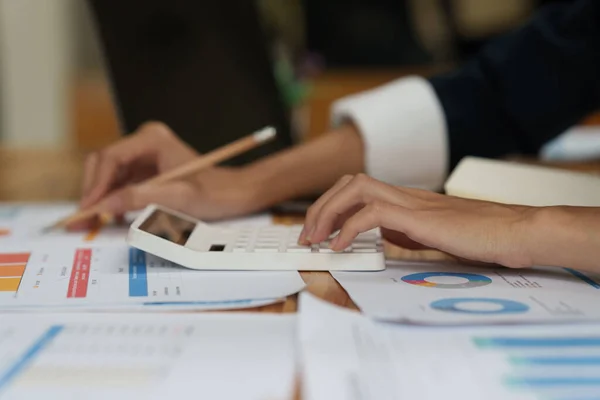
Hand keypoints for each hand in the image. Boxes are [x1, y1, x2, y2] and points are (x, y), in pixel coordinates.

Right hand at [73, 122, 260, 228]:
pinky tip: (111, 216)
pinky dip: (112, 198)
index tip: (88, 208)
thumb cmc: (213, 193)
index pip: (111, 158)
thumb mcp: (178, 198)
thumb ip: (141, 198)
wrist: (233, 193)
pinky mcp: (146, 169)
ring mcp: (144, 155)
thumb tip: (105, 205)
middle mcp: (145, 142)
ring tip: (92, 221)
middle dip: (93, 191)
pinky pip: (120, 182)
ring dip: (100, 197)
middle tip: (82, 219)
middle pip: (104, 164)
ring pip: (109, 174)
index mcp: (152, 139)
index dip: (96, 185)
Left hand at [299, 174, 537, 268]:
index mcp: (406, 199)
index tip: (317, 231)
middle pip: (349, 183)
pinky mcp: (419, 217)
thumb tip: (381, 239)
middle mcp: (405, 194)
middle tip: (306, 235)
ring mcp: (412, 202)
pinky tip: (340, 247)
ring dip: (327, 212)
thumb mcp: (432, 234)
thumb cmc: (480, 236)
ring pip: (355, 188)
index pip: (358, 188)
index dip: (331, 205)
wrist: (515, 232)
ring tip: (315, 239)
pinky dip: (349, 228)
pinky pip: (372, 213)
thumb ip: (406, 232)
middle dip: (320, 207)